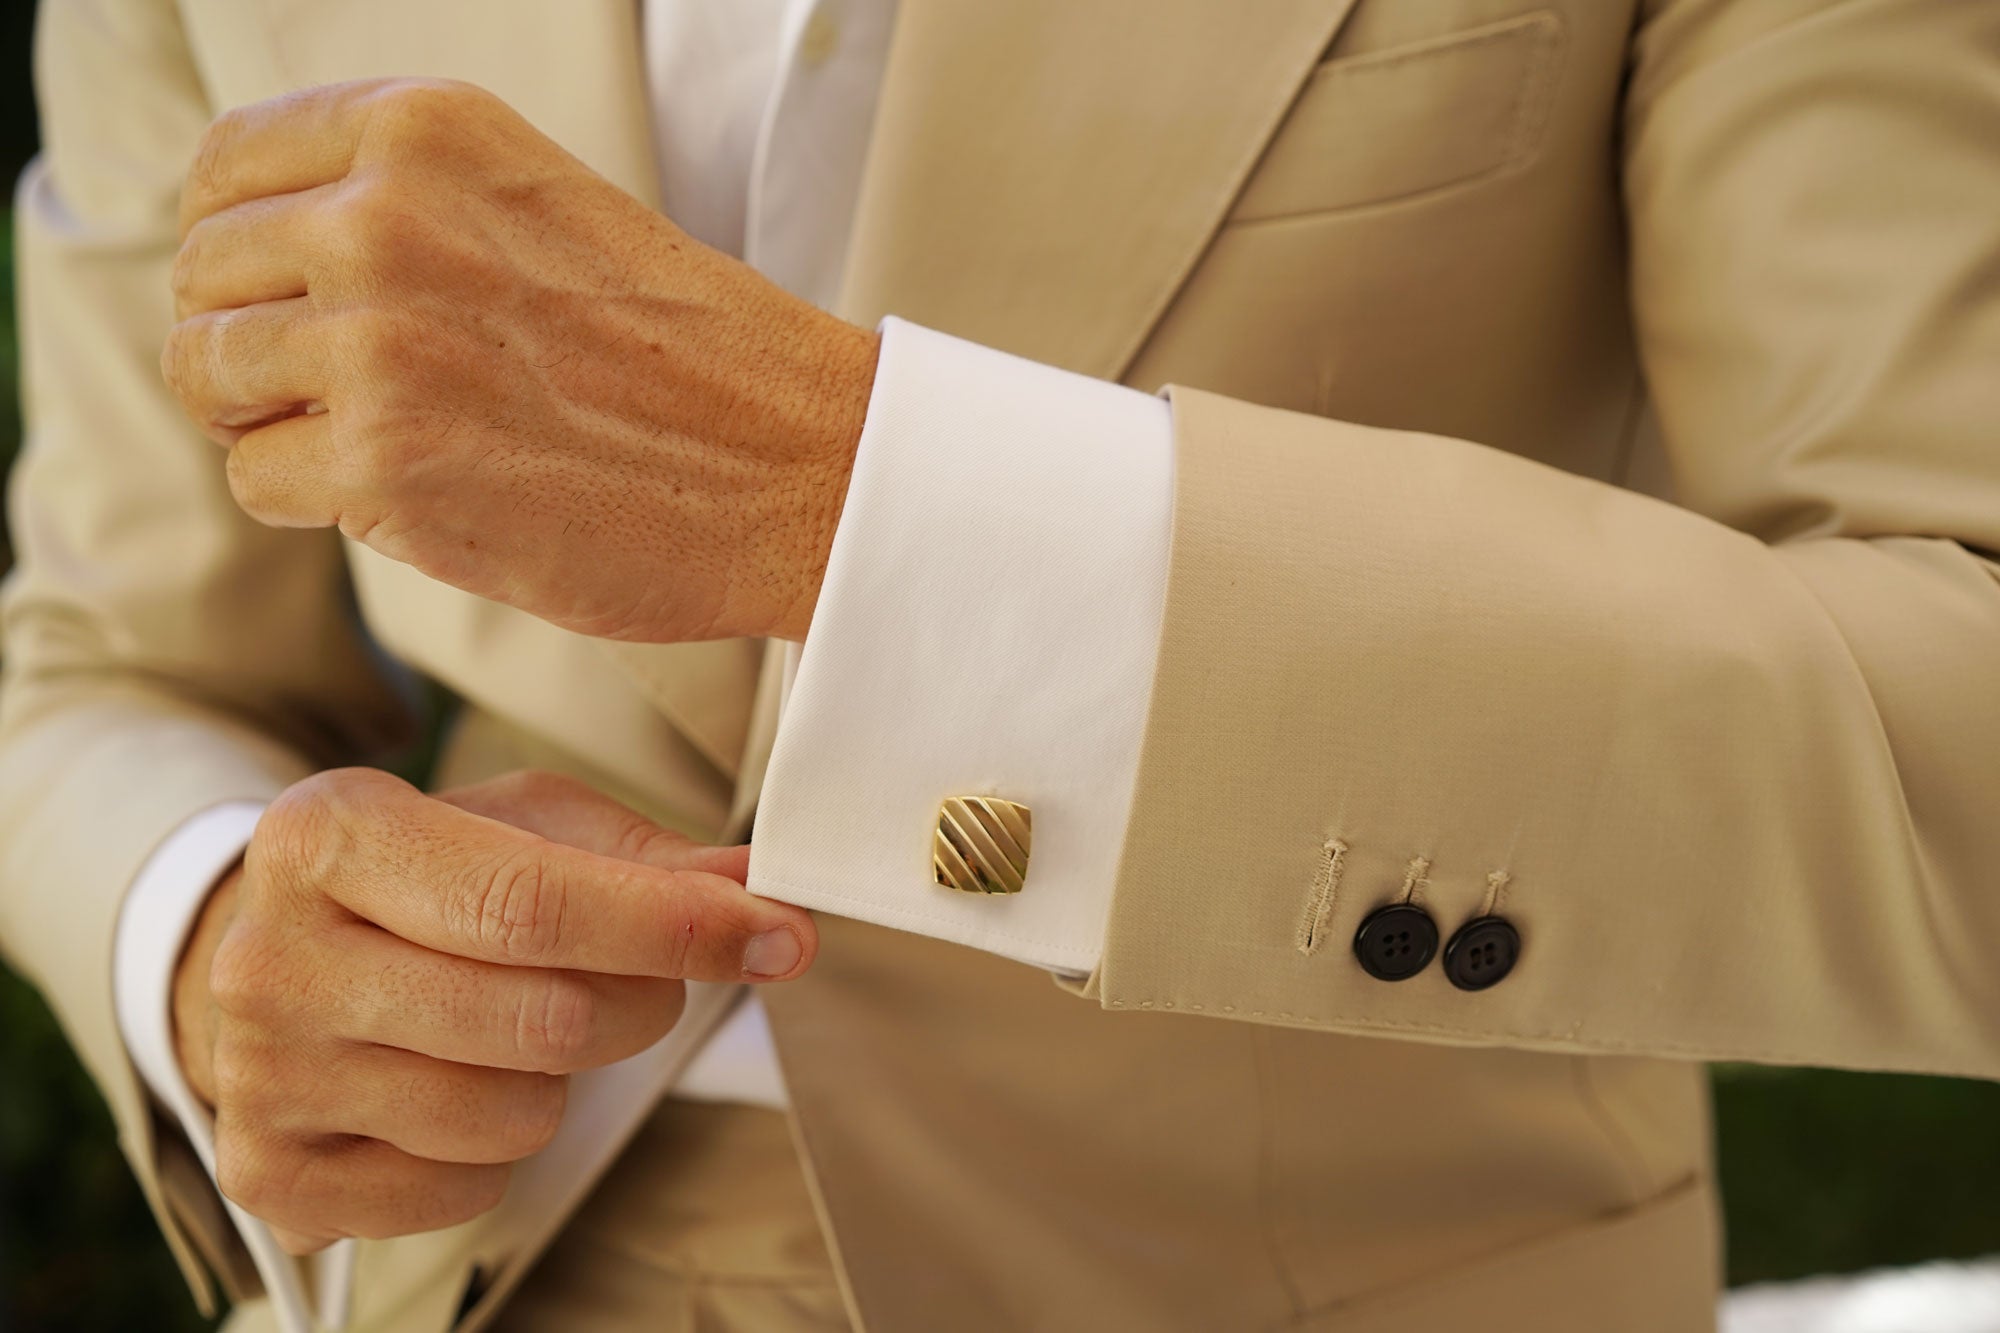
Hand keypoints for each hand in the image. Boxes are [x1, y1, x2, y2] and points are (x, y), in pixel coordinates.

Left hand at [161, 78, 878, 643]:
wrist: (796, 465)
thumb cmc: (689, 351)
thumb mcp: (540, 203)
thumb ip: (405, 203)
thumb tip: (265, 263)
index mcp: (425, 130)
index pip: (227, 172)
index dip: (239, 247)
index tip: (285, 300)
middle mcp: (383, 217)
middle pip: (205, 281)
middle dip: (254, 345)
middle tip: (344, 392)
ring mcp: (376, 344)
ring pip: (211, 377)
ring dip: (276, 422)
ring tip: (382, 440)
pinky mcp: (384, 466)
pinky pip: (258, 478)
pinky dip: (316, 497)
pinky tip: (413, 490)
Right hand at [169, 768, 812, 1251]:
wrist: (282, 955)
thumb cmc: (426, 879)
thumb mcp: (524, 825)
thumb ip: (646, 857)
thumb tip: (761, 891)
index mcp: (331, 834)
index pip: (529, 902)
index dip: (671, 927)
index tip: (775, 934)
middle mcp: (271, 954)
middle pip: (539, 1017)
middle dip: (639, 1004)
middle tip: (643, 982)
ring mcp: (261, 1072)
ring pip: (509, 1114)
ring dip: (561, 1082)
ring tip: (521, 1029)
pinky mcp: (268, 1173)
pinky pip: (459, 1191)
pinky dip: (494, 1153)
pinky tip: (458, 1089)